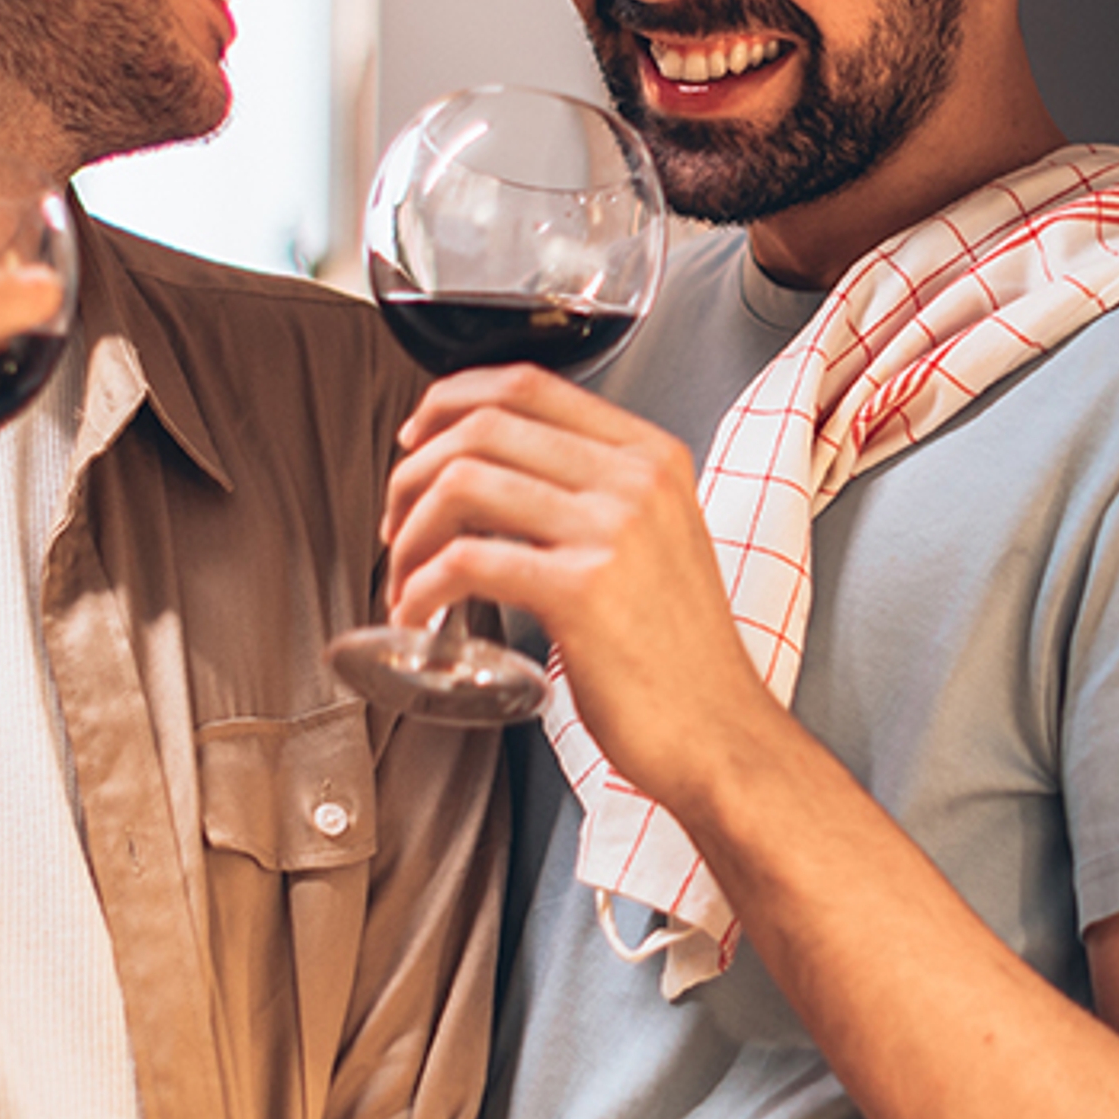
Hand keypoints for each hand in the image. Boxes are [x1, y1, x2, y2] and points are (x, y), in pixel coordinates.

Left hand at [378, 365, 793, 805]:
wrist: (721, 733)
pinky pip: (467, 560)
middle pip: (485, 426)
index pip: (529, 385)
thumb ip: (595, 497)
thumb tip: (498, 480)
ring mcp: (612, 531)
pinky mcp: (582, 592)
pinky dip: (421, 585)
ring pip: (465, 482)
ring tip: (404, 572)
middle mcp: (634, 481)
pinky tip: (417, 611)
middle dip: (414, 470)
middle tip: (397, 519)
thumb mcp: (656, 541)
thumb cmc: (682, 657)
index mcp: (650, 457)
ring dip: (410, 528)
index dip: (452, 400)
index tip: (418, 436)